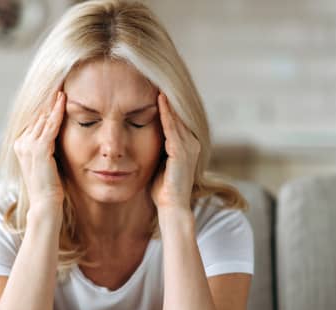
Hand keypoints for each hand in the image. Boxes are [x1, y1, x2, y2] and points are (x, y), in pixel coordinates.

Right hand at [13, 91, 65, 208]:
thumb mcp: (47, 162)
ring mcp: (28, 146)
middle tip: (60, 82)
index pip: (34, 120)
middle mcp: (21, 143)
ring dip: (53, 102)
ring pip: (43, 118)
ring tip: (62, 88)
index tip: (56, 92)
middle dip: (49, 101)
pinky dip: (57, 112)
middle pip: (37, 115)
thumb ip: (48, 147)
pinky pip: (50, 126)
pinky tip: (64, 100)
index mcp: (21, 145)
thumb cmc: (49, 186)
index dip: (45, 106)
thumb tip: (56, 134)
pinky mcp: (39, 149)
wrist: (45, 204)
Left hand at [150, 92, 200, 210]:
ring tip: (156, 81)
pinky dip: (166, 112)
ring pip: (176, 117)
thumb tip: (143, 136)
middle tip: (156, 75)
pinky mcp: (182, 152)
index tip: (153, 85)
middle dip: (167, 96)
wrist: (172, 208)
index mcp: (187, 145)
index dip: (166, 103)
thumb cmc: (163, 190)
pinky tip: (159, 98)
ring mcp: (189, 147)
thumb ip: (158, 149)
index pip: (176, 119)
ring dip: (167, 99)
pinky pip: (173, 127)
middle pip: (178, 114)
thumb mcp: (160, 163)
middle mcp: (192, 143)